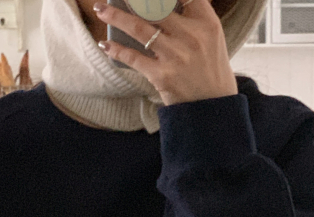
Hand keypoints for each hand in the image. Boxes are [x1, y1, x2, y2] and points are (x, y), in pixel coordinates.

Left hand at [94, 0, 237, 105]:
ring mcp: (176, 56)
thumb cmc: (210, 71)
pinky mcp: (162, 75)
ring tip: (100, 10)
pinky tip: (105, 45)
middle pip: (156, 6)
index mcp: (207, 23)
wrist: (213, 108)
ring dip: (115, 17)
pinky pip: (133, 58)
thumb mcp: (212, 38)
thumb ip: (194, 17)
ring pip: (139, 28)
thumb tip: (165, 4)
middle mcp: (191, 36)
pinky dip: (116, 50)